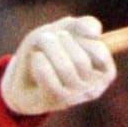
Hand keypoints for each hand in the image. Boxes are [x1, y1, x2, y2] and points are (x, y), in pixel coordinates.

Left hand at [0, 16, 115, 115]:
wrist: (23, 80)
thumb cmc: (48, 51)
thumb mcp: (65, 29)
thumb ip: (83, 25)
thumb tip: (96, 33)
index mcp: (105, 71)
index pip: (99, 50)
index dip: (79, 35)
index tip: (66, 33)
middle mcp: (94, 87)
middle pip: (80, 60)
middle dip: (60, 40)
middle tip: (48, 39)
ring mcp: (76, 97)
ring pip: (65, 68)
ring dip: (48, 48)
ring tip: (41, 46)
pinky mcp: (56, 101)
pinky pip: (49, 78)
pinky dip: (39, 61)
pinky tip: (36, 59)